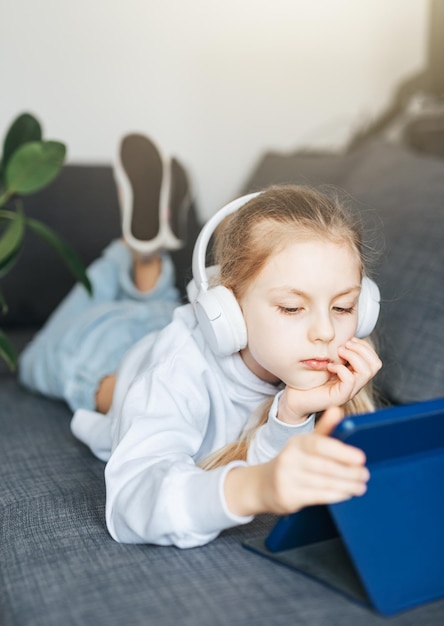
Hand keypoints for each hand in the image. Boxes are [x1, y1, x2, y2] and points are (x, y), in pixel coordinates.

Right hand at [224, 407, 369, 516]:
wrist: (263, 485)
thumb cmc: (292, 462)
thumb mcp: (304, 444)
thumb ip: (324, 428)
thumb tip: (338, 409)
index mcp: (296, 443)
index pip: (319, 444)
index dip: (341, 451)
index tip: (361, 458)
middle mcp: (289, 458)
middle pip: (325, 466)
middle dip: (349, 472)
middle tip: (365, 474)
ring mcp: (287, 478)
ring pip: (324, 482)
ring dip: (347, 485)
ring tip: (361, 485)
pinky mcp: (288, 496)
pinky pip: (317, 496)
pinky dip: (336, 495)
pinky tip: (347, 493)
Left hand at [278, 338, 381, 423]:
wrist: (296, 398)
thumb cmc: (310, 379)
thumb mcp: (327, 361)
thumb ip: (338, 353)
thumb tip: (346, 337)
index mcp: (355, 374)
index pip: (374, 360)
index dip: (364, 346)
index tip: (349, 340)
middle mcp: (356, 384)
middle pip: (375, 365)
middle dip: (362, 349)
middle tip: (344, 345)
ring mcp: (349, 391)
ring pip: (366, 372)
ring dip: (353, 357)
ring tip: (338, 353)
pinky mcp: (340, 396)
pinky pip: (350, 380)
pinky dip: (341, 369)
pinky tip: (329, 366)